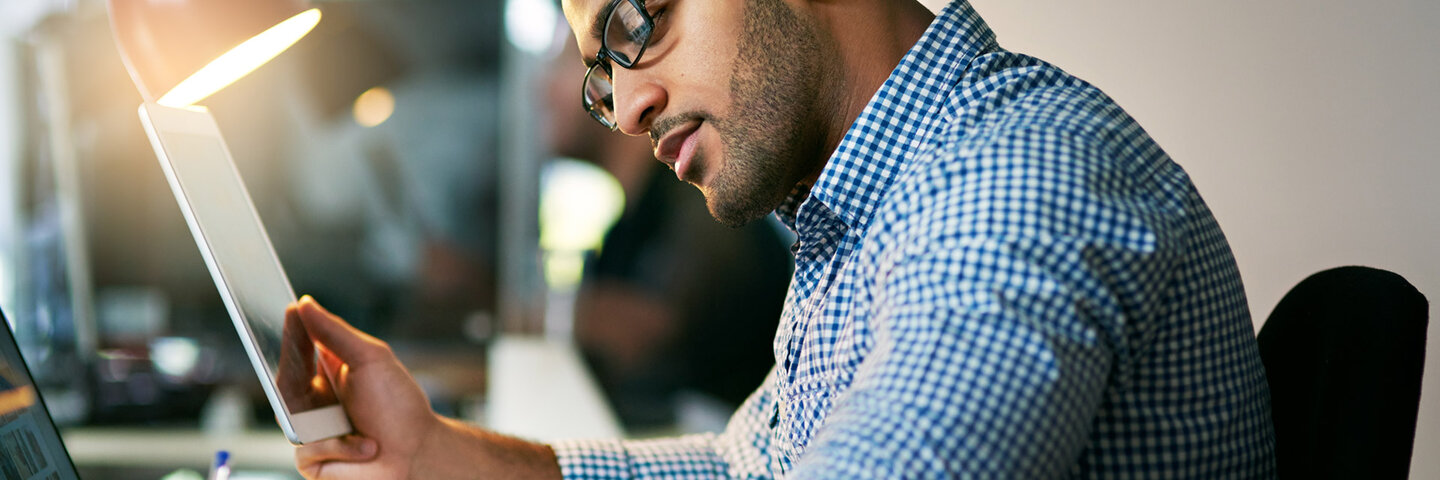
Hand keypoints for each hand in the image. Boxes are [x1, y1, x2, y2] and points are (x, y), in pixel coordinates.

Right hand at [290, 296, 562, 479]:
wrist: (417, 454)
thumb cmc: (399, 407)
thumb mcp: (371, 360)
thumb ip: (335, 332)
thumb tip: (305, 304)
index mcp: (330, 374)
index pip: (300, 350)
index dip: (293, 332)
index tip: (289, 309)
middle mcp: (318, 401)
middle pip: (286, 379)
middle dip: (292, 363)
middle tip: (299, 349)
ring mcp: (313, 430)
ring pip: (289, 415)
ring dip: (322, 415)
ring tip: (352, 421)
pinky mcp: (313, 460)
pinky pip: (305, 450)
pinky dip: (337, 447)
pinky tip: (365, 447)